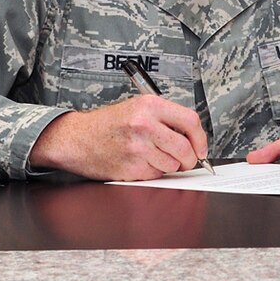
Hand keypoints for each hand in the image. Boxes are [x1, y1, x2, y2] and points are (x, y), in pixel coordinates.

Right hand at [28, 96, 209, 179]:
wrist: (77, 138)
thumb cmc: (108, 124)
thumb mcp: (138, 108)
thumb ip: (166, 118)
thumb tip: (194, 138)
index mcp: (150, 106)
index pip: (191, 121)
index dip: (201, 138)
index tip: (202, 148)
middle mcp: (144, 125)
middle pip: (185, 148)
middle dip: (190, 159)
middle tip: (186, 160)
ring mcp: (138, 147)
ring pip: (172, 164)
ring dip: (169, 166)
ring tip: (153, 156)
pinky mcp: (131, 167)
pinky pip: (156, 175)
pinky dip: (153, 172)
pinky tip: (140, 162)